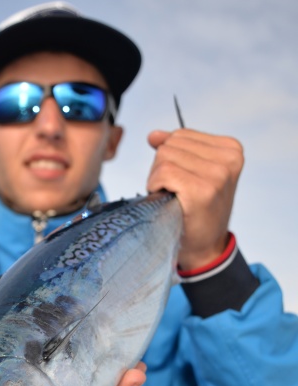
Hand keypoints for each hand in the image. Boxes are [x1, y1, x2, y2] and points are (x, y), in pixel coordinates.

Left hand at [147, 128, 243, 270]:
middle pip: (171, 144)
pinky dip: (156, 186)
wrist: (204, 249)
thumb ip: (177, 150)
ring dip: (159, 178)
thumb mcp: (194, 173)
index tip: (185, 182)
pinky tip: (168, 200)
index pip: (181, 135)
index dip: (172, 159)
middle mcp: (228, 159)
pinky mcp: (202, 190)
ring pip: (164, 156)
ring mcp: (217, 174)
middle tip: (177, 193)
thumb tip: (154, 135)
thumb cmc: (197, 213)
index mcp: (231, 149)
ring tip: (175, 197)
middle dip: (163, 168)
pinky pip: (163, 172)